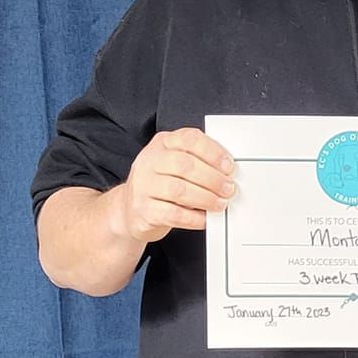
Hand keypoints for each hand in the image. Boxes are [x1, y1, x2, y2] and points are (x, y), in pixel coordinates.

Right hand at [112, 128, 233, 244]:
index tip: (228, 166)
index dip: (212, 152)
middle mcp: (150, 161)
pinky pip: (173, 214)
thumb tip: (226, 172)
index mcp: (162, 144)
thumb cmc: (159, 185)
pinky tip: (204, 219)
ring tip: (220, 204)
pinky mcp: (143, 211)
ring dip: (206, 198)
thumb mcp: (173, 164)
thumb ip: (197, 161)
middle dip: (212, 178)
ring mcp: (143, 186)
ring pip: (179, 190)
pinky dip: (194, 218)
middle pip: (185, 165)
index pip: (189, 139)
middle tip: (228, 189)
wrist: (129, 209)